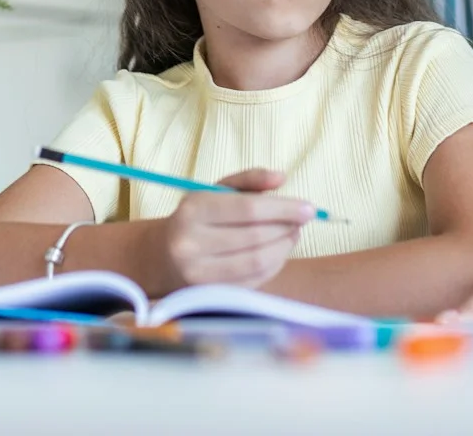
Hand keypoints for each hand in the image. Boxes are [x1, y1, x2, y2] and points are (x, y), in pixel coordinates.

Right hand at [143, 170, 315, 291]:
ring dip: (284, 248)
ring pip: (258, 262)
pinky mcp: (209, 294)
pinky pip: (254, 281)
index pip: (248, 209)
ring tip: (292, 235)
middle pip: (256, 237)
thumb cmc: (198, 218)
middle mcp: (191, 243)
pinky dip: (274, 265)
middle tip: (302, 221)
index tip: (309, 208)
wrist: (162, 256)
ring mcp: (199, 274)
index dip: (284, 209)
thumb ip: (250, 179)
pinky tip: (278, 252)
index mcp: (193, 209)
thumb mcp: (216, 190)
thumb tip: (282, 177)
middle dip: (287, 228)